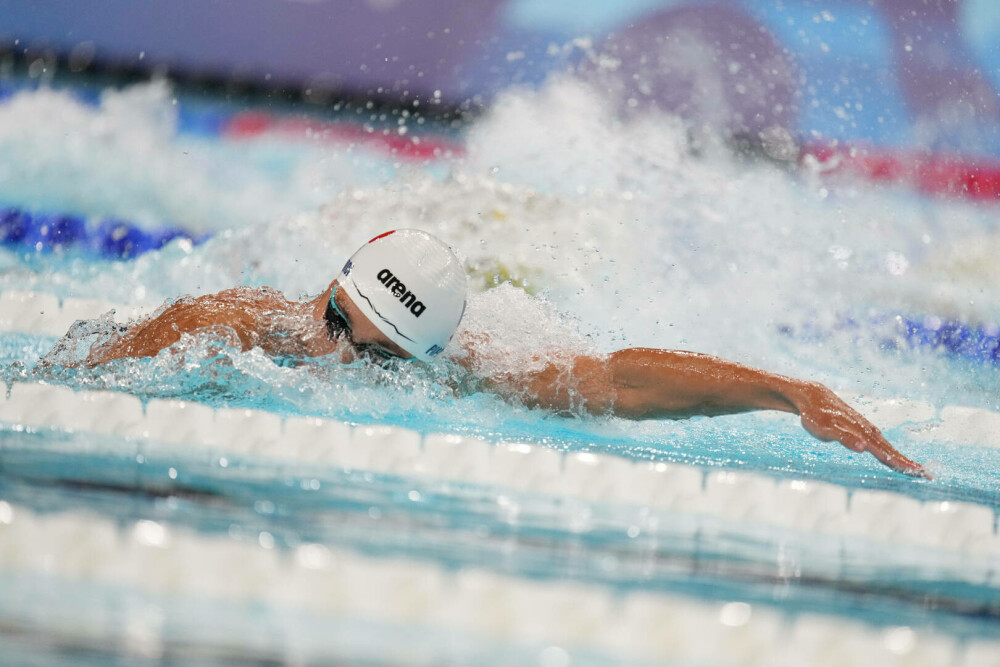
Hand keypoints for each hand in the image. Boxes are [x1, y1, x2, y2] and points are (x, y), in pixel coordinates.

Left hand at [791, 382, 929, 478]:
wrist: (813, 396)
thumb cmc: (816, 415)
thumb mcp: (826, 429)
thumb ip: (844, 438)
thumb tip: (864, 448)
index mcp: (862, 434)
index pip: (885, 452)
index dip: (901, 463)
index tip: (919, 473)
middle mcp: (867, 430)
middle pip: (890, 450)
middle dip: (908, 463)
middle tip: (927, 475)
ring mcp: (865, 428)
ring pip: (886, 445)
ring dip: (900, 457)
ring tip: (914, 468)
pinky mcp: (860, 427)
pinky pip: (879, 441)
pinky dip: (888, 450)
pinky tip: (891, 455)